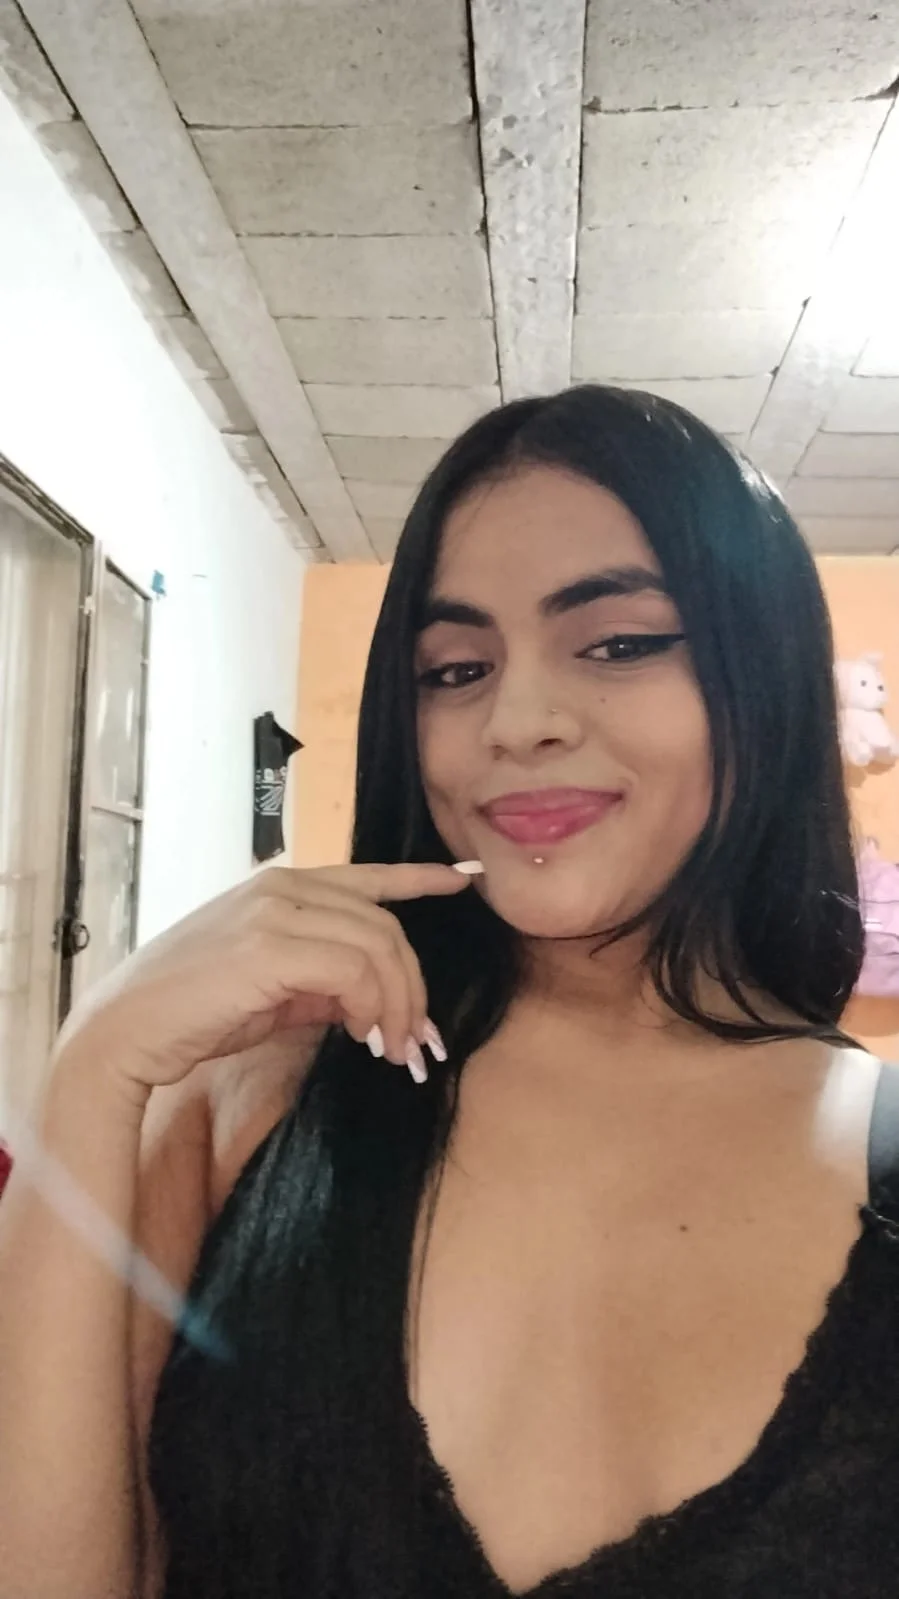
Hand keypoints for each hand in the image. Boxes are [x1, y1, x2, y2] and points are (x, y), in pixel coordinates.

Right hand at [53, 863, 475, 1091]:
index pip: (366, 875)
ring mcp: (275, 912)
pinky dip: (373, 1007)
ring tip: (393, 1050)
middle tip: (414, 1044)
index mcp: (281, 886)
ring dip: (398, 1005)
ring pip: (378, 946)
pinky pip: (353, 970)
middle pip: (385, 925)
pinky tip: (366, 1038)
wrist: (126, 1030)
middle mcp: (282, 886)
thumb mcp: (272, 991)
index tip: (464, 879)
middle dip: (412, 987)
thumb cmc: (193, 1014)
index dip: (420, 878)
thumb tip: (372, 1001)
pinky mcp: (269, 946)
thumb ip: (323, 983)